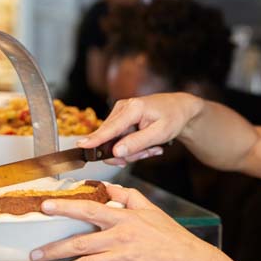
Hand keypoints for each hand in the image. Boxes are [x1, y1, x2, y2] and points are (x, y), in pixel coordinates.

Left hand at [30, 183, 218, 260]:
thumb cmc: (172, 237)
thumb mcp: (151, 210)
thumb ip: (128, 197)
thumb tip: (108, 187)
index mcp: (124, 219)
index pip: (90, 209)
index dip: (66, 207)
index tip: (45, 207)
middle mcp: (121, 237)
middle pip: (80, 241)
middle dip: (53, 249)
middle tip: (33, 255)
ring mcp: (126, 258)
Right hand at [77, 92, 203, 164]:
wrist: (179, 108)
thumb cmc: (172, 117)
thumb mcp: (160, 133)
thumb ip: (137, 143)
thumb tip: (116, 152)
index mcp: (132, 108)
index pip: (110, 128)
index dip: (95, 139)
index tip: (81, 146)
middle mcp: (122, 108)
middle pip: (112, 140)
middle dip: (130, 152)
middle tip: (150, 152)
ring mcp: (120, 113)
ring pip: (116, 143)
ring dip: (134, 151)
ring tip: (152, 147)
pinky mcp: (121, 120)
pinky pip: (120, 140)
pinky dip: (134, 146)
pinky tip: (147, 144)